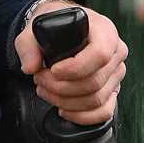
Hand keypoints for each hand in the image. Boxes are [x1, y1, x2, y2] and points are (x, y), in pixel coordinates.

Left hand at [15, 0, 126, 126]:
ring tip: (45, 90)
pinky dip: (82, 116)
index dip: (75, 68)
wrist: (61, 31)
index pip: (100, 54)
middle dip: (61, 87)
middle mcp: (116, 52)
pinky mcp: (112, 90)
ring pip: (96, 99)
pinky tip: (63, 109)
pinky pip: (104, 111)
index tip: (53, 70)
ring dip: (66, 101)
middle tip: (39, 79)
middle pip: (95, 81)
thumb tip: (31, 67)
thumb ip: (28, 45)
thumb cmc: (54, 26)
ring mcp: (116, 73)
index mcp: (104, 30)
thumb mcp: (35, 28)